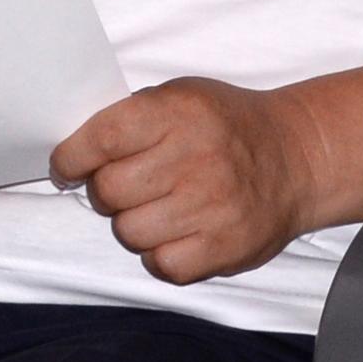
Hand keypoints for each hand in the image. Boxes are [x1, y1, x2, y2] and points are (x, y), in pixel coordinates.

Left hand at [50, 77, 322, 282]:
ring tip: (155, 208)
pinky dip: (159, 255)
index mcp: (177, 113)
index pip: (102, 139)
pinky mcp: (226, 247)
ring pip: (129, 232)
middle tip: (123, 186)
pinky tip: (173, 234)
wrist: (297, 156)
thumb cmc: (226, 124)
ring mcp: (212, 207)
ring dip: (132, 223)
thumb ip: (132, 116)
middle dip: (105, 191)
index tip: (65, 167)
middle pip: (109, 190)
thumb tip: (78, 149)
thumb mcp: (180, 96)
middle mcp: (195, 159)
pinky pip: (163, 265)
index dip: (71, 157)